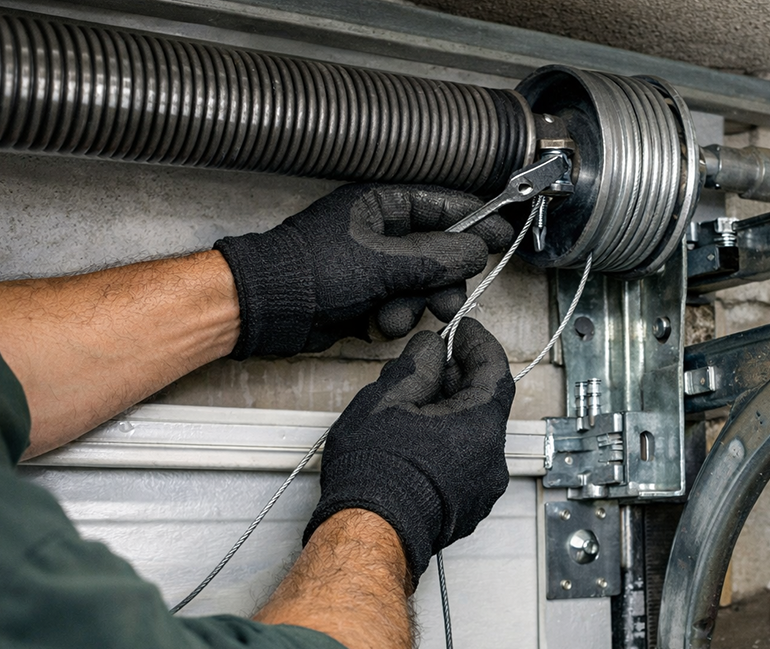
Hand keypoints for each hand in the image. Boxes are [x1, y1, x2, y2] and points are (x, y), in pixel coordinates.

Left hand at [215, 184, 513, 357]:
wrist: (269, 308)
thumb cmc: (310, 271)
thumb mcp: (384, 263)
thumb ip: (437, 257)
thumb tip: (476, 251)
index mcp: (382, 206)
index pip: (442, 205)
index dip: (474, 222)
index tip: (500, 236)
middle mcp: (379, 233)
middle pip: (437, 254)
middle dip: (440, 283)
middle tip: (447, 300)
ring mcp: (372, 266)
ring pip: (420, 287)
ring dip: (411, 306)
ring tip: (390, 314)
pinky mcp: (364, 296)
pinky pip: (398, 307)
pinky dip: (389, 319)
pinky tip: (370, 322)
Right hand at [303, 319, 514, 583]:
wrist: (367, 535)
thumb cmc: (374, 473)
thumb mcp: (387, 400)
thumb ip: (417, 366)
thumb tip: (432, 348)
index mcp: (480, 426)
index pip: (495, 370)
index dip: (479, 344)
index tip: (463, 329)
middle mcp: (492, 459)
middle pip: (486, 404)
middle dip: (461, 378)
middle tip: (431, 362)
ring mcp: (482, 488)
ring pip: (475, 435)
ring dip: (452, 412)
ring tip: (415, 402)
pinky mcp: (467, 509)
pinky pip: (467, 463)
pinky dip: (450, 443)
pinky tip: (418, 439)